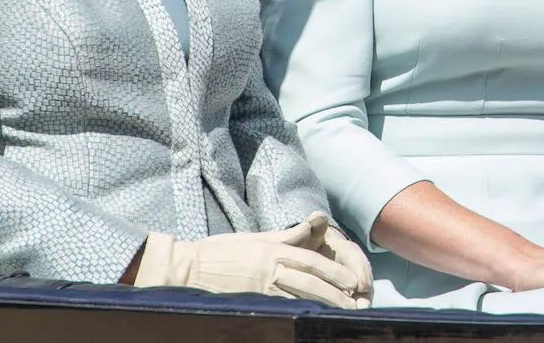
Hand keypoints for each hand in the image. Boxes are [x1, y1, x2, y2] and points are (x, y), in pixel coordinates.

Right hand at [133, 214, 364, 307]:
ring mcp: (260, 283)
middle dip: (335, 290)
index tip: (352, 281)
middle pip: (310, 277)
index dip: (334, 271)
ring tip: (342, 313)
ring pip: (299, 294)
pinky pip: (280, 306)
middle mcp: (270, 263)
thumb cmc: (220, 253)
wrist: (188, 267)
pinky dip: (298, 312)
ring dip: (323, 304)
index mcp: (272, 248)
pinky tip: (310, 319)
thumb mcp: (256, 239)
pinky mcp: (251, 298)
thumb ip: (286, 236)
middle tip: (356, 300)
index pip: (311, 259)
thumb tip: (314, 223)